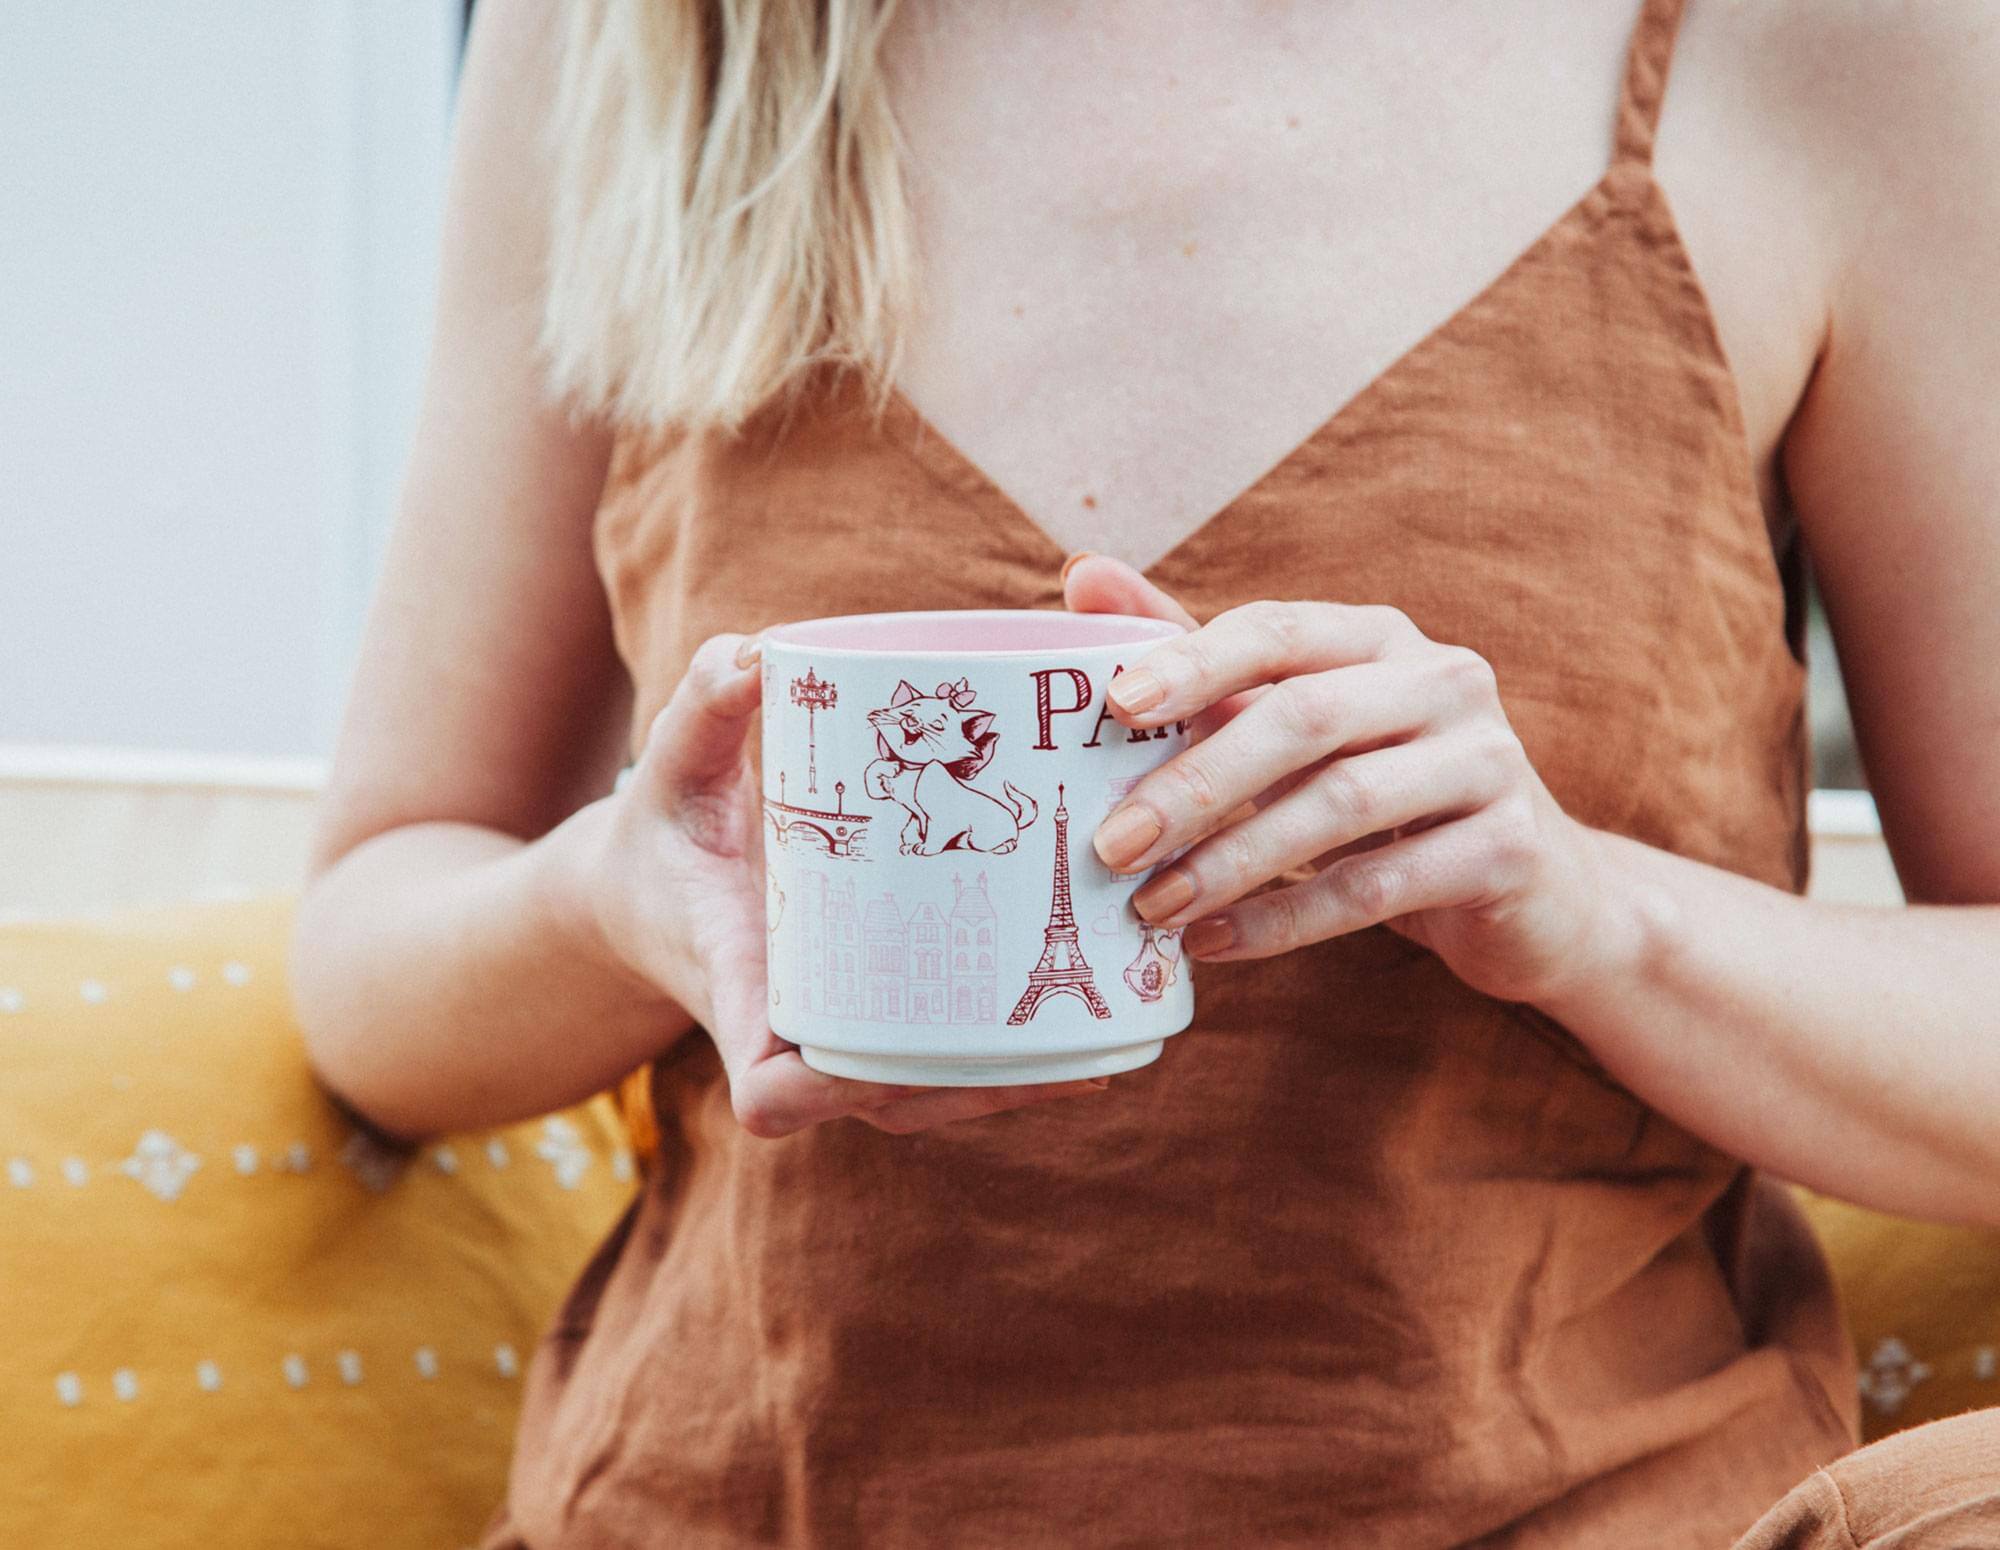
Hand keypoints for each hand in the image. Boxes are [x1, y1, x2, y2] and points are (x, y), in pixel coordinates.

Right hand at [577, 632, 1112, 1137]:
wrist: (650, 895)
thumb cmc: (662, 835)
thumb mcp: (671, 767)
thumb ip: (702, 708)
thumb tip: (751, 654)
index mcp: (737, 988)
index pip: (767, 1089)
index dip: (820, 1096)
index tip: (881, 1061)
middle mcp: (791, 1036)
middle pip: (881, 1104)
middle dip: (967, 1089)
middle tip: (1057, 1037)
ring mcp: (835, 1043)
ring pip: (925, 1098)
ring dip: (1006, 1084)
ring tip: (1100, 1046)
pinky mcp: (871, 1025)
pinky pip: (941, 1068)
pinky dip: (1008, 1059)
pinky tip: (1093, 1033)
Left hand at [1062, 556, 1615, 1005]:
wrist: (1540, 894)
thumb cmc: (1388, 796)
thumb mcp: (1301, 725)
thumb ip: (1203, 661)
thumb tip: (1083, 573)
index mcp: (1383, 638)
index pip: (1278, 630)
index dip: (1194, 661)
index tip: (1113, 708)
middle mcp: (1445, 680)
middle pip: (1305, 716)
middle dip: (1198, 782)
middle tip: (1111, 842)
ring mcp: (1487, 761)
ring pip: (1339, 803)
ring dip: (1232, 861)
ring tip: (1152, 906)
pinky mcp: (1507, 849)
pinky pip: (1379, 885)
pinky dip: (1286, 919)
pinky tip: (1218, 944)